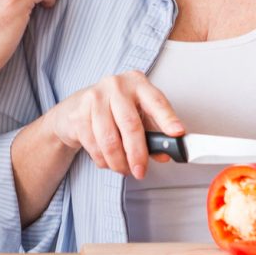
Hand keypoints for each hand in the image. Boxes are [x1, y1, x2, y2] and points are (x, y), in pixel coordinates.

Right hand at [45, 71, 183, 179]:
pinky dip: (102, 159)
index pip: (156, 101)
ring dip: (118, 161)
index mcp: (138, 83)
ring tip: (124, 169)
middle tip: (141, 171)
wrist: (79, 105)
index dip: (167, 119)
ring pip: (109, 139)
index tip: (177, 133)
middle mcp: (116, 86)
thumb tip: (164, 154)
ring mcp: (95, 97)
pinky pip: (93, 144)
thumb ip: (153, 133)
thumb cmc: (116, 109)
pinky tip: (107, 160)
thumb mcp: (139, 114)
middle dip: (137, 154)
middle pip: (130, 124)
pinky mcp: (79, 113)